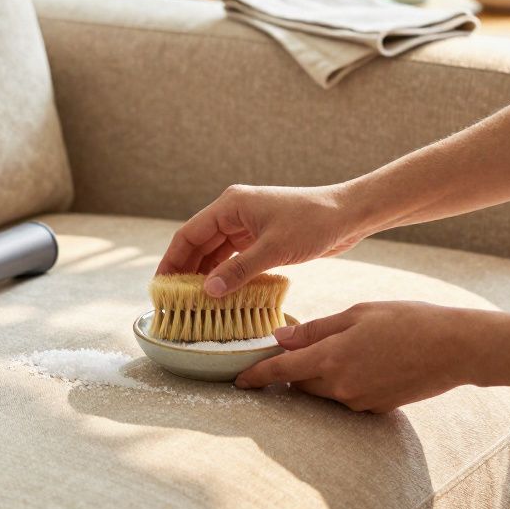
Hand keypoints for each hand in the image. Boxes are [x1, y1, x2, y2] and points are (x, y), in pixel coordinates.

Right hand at [156, 184, 369, 295]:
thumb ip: (239, 271)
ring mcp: (248, 226)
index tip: (160, 285)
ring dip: (206, 276)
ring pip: (216, 253)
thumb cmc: (314, 222)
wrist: (350, 215)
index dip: (172, 260)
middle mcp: (234, 213)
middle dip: (186, 271)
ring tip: (194, 302)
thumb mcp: (274, 249)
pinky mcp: (261, 239)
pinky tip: (221, 295)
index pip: (189, 234)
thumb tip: (208, 291)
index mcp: (230, 206)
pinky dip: (226, 275)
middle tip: (174, 300)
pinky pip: (234, 259)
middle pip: (199, 244)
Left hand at [234, 301, 491, 412]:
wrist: (456, 349)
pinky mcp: (376, 409)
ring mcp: (359, 401)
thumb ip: (316, 329)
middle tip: (300, 348)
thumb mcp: (357, 314)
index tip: (238, 381)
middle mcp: (340, 386)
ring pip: (324, 392)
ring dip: (321, 376)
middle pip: (300, 384)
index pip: (281, 372)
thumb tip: (281, 338)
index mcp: (331, 357)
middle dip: (294, 370)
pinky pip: (347, 397)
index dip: (256, 376)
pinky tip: (367, 362)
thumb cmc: (408, 321)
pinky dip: (345, 383)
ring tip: (345, 350)